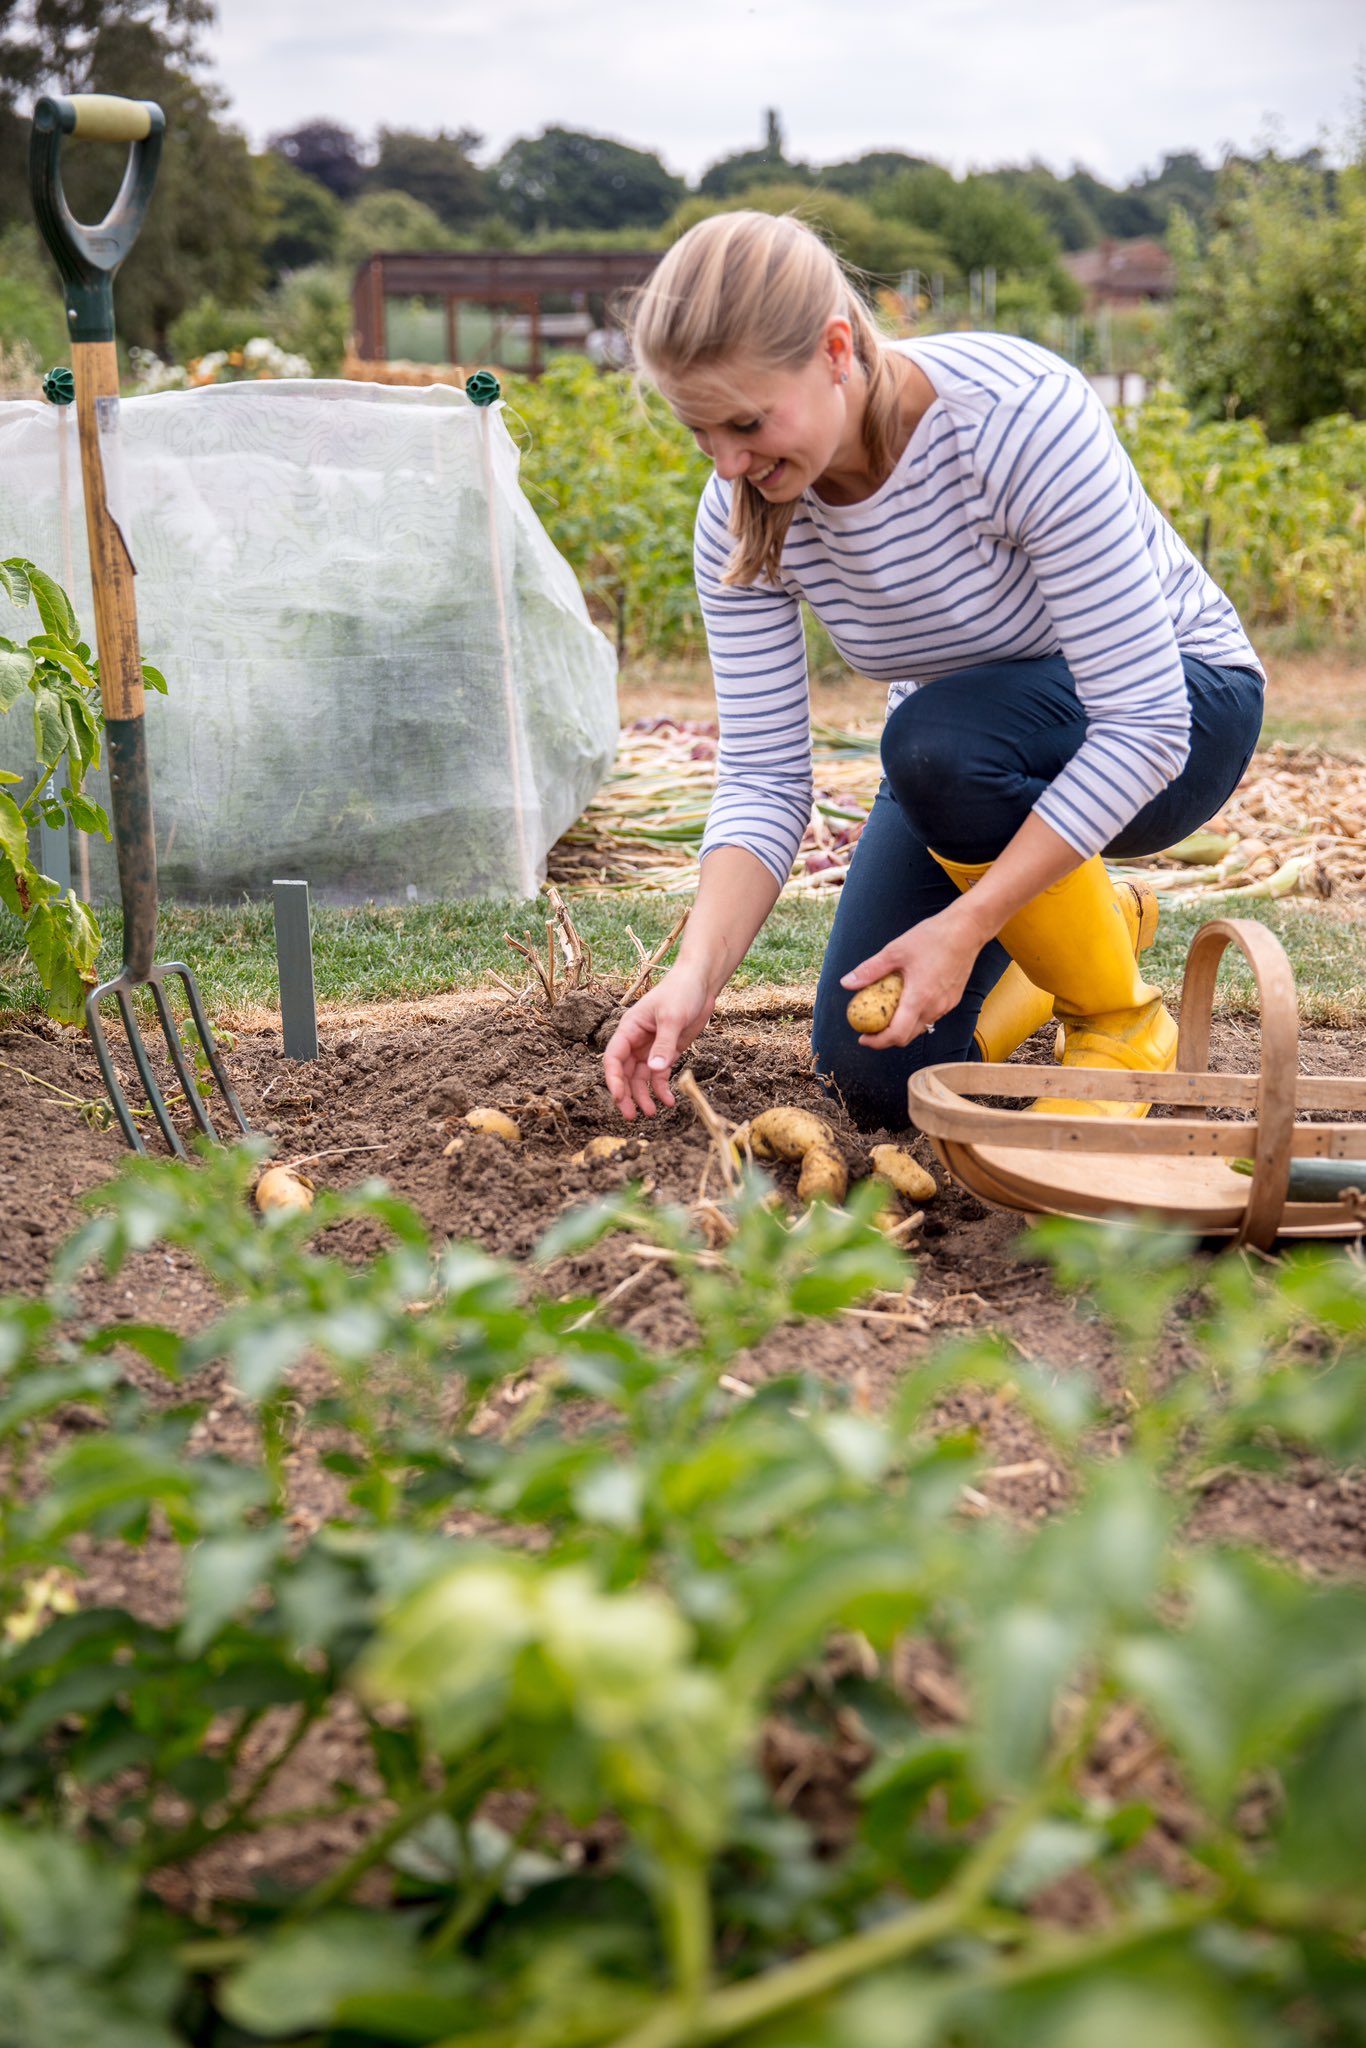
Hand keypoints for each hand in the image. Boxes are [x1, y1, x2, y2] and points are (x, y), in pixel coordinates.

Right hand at [603, 961, 715, 1119]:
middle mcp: (636, 1041)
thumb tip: (654, 1070)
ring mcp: (651, 1047)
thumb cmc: (681, 992)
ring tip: (652, 1113)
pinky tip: (670, 1102)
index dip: (614, 1080)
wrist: (701, 983)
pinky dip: (662, 1089)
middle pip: (625, 1073)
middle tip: (632, 1116)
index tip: (619, 1098)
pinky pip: (660, 1075)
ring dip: (644, 1096)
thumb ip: (664, 1045)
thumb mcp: (672, 1017)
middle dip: (626, 1095)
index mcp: (629, 1029)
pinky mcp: (667, 1052)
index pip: (613, 1058)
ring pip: (641, 1077)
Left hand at [840, 900, 987, 1049]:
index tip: (863, 1037)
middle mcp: (935, 1007)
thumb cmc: (932, 937)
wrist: (967, 930)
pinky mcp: (953, 1000)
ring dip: (901, 1027)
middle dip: (886, 1037)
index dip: (877, 1041)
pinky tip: (905, 1000)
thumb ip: (870, 970)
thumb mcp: (895, 951)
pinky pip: (930, 1016)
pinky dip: (914, 1016)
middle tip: (869, 1028)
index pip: (897, 1035)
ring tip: (885, 1012)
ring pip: (920, 1028)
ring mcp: (946, 1005)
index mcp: (919, 998)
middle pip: (907, 1037)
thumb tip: (846, 983)